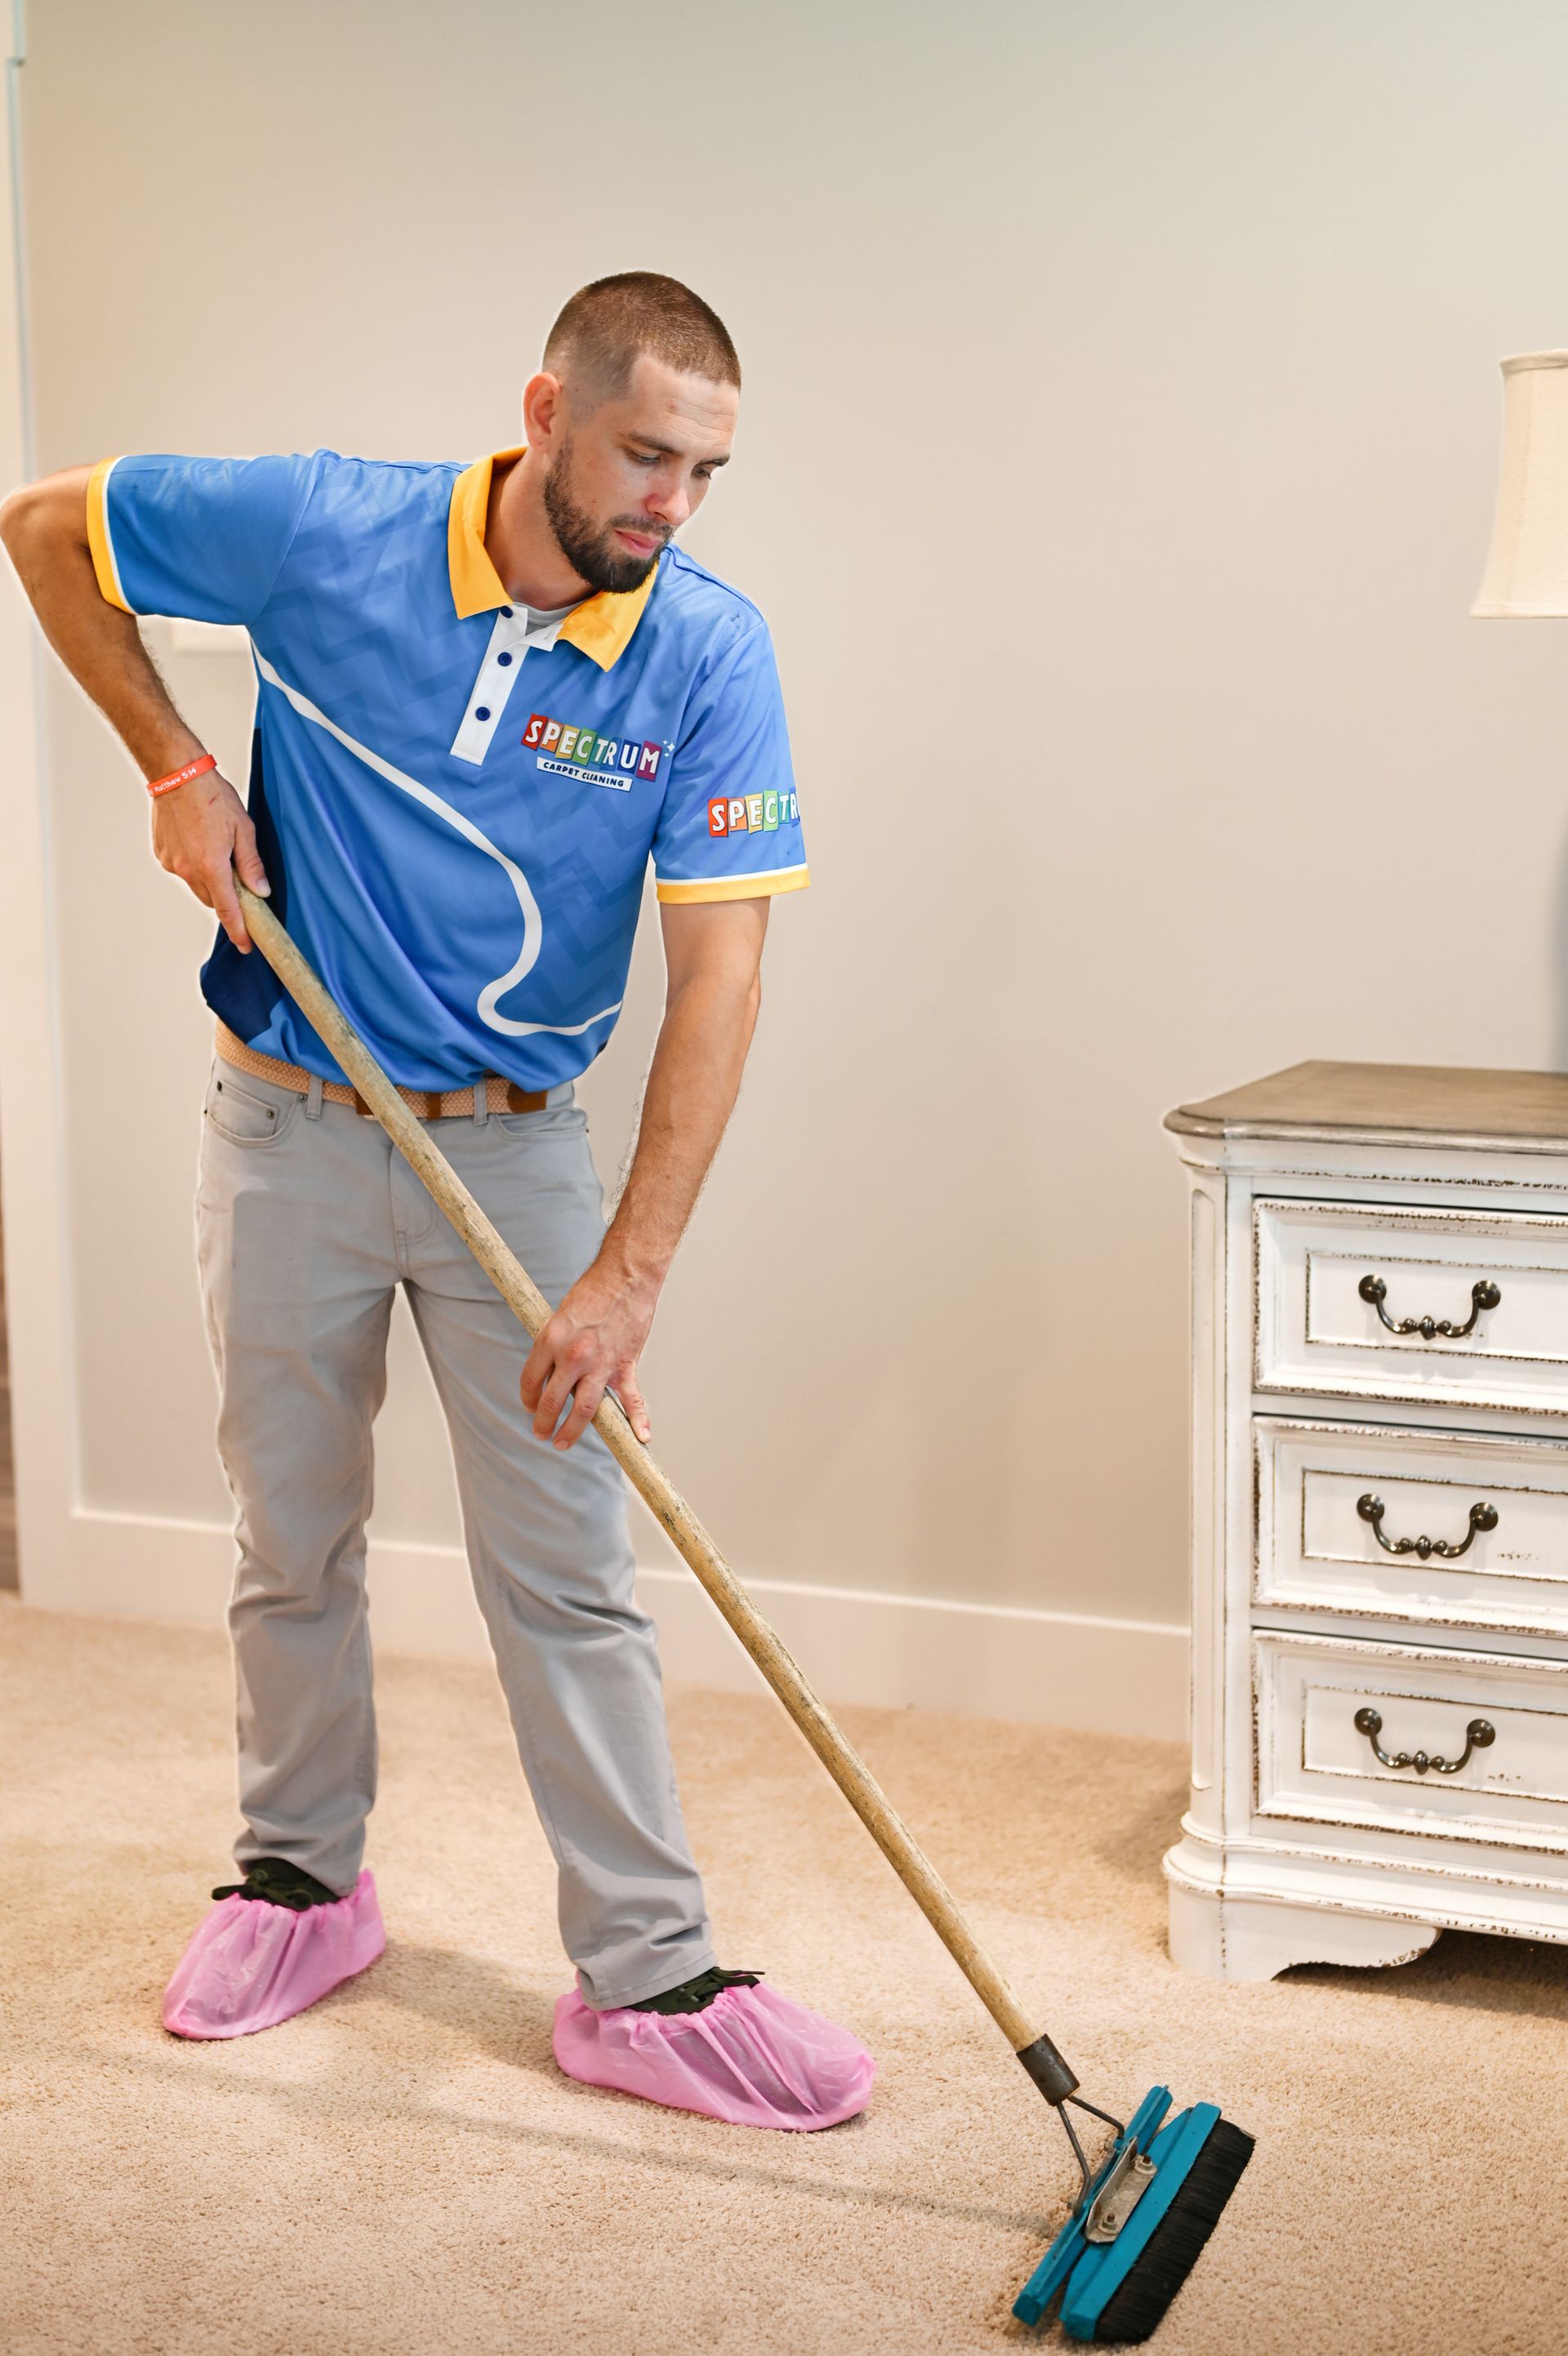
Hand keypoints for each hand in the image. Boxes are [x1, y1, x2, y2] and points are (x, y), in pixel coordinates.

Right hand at [151, 766, 268, 950]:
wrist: (176, 774)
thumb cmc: (213, 797)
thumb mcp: (244, 829)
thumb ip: (252, 865)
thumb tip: (261, 892)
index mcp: (212, 867)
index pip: (228, 911)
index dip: (239, 931)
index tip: (245, 946)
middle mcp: (188, 870)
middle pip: (213, 900)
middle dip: (227, 899)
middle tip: (239, 882)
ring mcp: (172, 864)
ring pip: (197, 886)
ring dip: (210, 880)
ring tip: (217, 850)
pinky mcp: (162, 855)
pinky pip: (183, 870)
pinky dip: (194, 865)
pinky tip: (199, 842)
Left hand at [519, 1254, 656, 1451]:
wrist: (625, 1276)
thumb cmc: (592, 1291)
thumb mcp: (560, 1315)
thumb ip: (554, 1345)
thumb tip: (551, 1371)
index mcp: (550, 1340)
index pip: (531, 1381)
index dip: (527, 1399)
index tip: (529, 1407)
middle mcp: (572, 1356)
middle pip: (552, 1401)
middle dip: (543, 1422)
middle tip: (540, 1433)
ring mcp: (600, 1364)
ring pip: (583, 1409)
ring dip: (571, 1431)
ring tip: (562, 1442)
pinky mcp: (625, 1365)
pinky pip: (632, 1399)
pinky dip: (638, 1420)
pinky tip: (640, 1438)